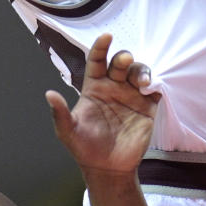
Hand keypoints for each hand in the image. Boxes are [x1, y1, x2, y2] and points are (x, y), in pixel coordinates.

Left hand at [46, 33, 158, 173]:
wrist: (107, 169)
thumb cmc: (84, 148)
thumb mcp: (68, 131)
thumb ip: (60, 113)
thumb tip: (49, 94)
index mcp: (94, 87)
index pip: (97, 60)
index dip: (101, 46)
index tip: (107, 36)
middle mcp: (113, 87)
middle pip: (120, 63)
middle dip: (124, 58)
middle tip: (125, 61)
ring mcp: (131, 96)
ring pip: (138, 72)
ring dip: (141, 71)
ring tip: (142, 83)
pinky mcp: (146, 108)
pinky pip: (154, 90)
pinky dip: (156, 85)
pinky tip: (152, 89)